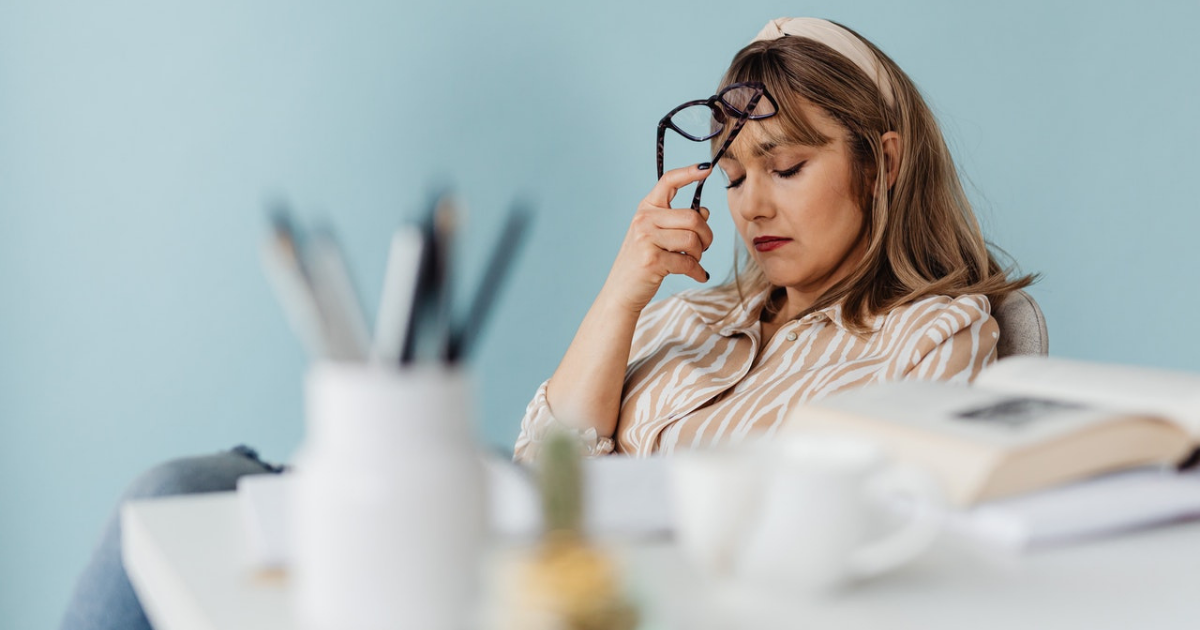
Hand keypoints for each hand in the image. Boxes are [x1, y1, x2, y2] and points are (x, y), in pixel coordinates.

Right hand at [600, 164, 715, 313]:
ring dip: (701, 254)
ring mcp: (646, 239)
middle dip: (707, 235)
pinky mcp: (652, 260)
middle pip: (693, 218)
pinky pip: (688, 262)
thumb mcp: (657, 236)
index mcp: (646, 209)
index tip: (707, 169)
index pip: (668, 181)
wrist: (620, 291)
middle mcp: (644, 219)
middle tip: (704, 247)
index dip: (689, 172)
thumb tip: (705, 212)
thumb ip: (679, 221)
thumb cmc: (642, 262)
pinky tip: (699, 275)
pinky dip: (698, 271)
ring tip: (695, 261)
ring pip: (693, 239)